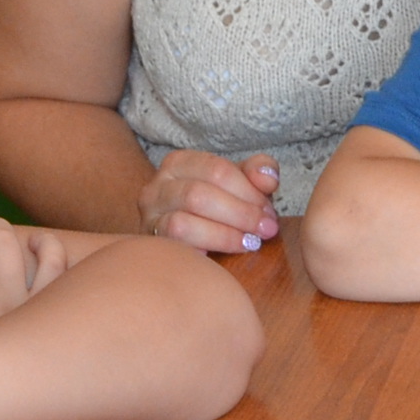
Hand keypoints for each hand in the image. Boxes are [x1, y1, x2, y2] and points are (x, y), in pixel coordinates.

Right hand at [139, 149, 281, 253]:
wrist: (181, 237)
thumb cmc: (218, 207)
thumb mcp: (239, 184)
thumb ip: (257, 173)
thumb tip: (268, 178)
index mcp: (180, 163)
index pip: (217, 170)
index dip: (249, 192)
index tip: (269, 212)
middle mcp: (157, 186)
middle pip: (199, 195)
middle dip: (240, 214)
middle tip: (266, 230)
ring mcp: (149, 217)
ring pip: (182, 224)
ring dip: (224, 235)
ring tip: (249, 244)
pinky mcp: (151, 245)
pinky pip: (176, 249)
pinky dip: (204, 250)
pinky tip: (224, 256)